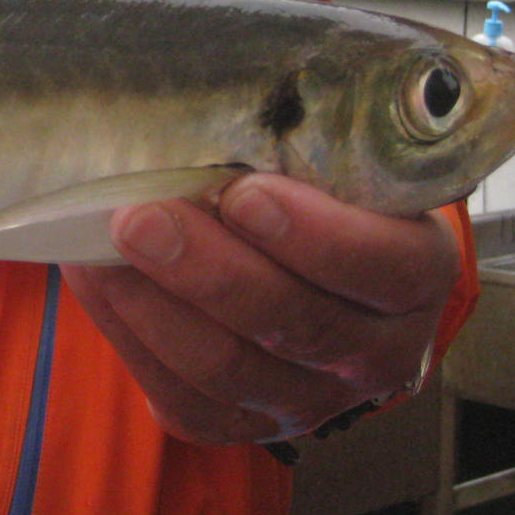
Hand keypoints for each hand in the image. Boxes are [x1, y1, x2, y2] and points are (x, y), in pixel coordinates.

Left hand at [62, 173, 458, 445]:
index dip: (317, 235)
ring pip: (230, 368)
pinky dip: (130, 334)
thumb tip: (206, 92)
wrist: (300, 256)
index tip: (245, 192)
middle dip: (208, 268)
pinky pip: (184, 397)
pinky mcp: (245, 423)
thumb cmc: (311, 186)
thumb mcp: (329, 154)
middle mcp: (377, 351)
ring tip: (100, 245)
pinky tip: (97, 278)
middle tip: (141, 216)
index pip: (386, 267)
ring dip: (154, 303)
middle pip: (296, 323)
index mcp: (417, 271)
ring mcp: (311, 398)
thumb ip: (293, 135)